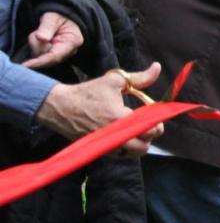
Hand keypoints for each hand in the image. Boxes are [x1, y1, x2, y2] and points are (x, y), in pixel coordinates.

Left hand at [22, 12, 83, 68]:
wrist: (61, 18)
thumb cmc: (58, 17)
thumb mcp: (52, 17)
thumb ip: (47, 27)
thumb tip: (41, 38)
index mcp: (73, 41)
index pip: (55, 56)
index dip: (40, 61)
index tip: (27, 65)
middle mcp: (69, 52)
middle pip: (46, 58)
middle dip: (36, 45)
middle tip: (38, 32)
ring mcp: (61, 56)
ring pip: (40, 57)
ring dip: (35, 45)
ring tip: (40, 33)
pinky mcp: (53, 58)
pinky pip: (38, 56)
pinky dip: (35, 47)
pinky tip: (41, 40)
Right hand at [35, 63, 164, 153]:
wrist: (59, 106)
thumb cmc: (87, 92)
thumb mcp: (114, 81)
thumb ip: (140, 77)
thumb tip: (157, 67)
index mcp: (120, 118)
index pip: (150, 130)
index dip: (157, 124)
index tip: (155, 116)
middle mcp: (114, 135)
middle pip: (144, 147)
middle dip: (150, 135)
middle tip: (147, 124)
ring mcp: (105, 145)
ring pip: (133, 154)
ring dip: (139, 144)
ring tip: (137, 130)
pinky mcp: (98, 149)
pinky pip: (120, 155)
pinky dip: (127, 149)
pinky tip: (125, 135)